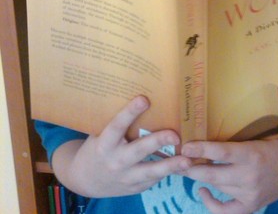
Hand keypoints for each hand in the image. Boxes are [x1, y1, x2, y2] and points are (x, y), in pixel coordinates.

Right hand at [52, 95, 192, 196]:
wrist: (87, 179)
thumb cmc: (98, 147)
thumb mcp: (100, 134)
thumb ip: (116, 121)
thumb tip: (137, 92)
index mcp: (104, 144)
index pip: (117, 126)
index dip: (130, 112)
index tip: (144, 99)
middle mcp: (115, 161)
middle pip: (138, 150)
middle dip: (157, 141)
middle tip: (175, 134)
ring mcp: (125, 177)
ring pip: (150, 172)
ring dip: (170, 166)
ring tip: (188, 160)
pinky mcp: (135, 188)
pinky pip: (153, 180)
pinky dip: (169, 172)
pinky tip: (184, 166)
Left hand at [181, 137, 277, 212]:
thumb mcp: (260, 136)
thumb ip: (238, 140)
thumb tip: (209, 135)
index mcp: (252, 153)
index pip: (221, 152)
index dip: (200, 149)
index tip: (184, 145)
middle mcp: (250, 176)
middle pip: (213, 174)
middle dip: (191, 167)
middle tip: (176, 158)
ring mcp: (250, 194)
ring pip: (217, 187)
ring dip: (200, 177)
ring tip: (187, 166)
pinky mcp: (251, 206)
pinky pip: (225, 210)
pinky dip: (211, 203)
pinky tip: (202, 190)